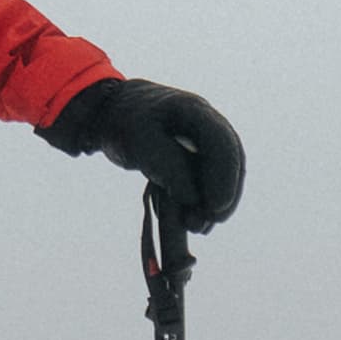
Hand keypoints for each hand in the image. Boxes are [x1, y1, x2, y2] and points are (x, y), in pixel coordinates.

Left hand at [40, 78, 244, 231]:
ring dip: (212, 204)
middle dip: (222, 197)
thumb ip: (169, 168)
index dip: (224, 177)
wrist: (110, 111)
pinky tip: (185, 221)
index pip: (222, 144)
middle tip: (202, 226)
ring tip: (195, 228)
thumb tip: (194, 200)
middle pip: (230, 163)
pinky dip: (199, 202)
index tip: (214, 208)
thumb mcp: (139, 143)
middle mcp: (207, 125)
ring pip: (222, 176)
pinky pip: (206, 181)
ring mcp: (203, 141)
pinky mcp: (195, 157)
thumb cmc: (123, 121)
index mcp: (195, 111)